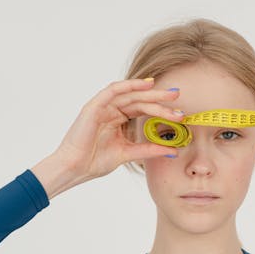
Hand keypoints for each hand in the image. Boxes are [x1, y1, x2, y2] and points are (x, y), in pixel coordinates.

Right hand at [53, 78, 183, 179]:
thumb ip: (149, 149)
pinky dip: (128, 85)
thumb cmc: (95, 161)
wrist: (75, 168)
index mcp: (118, 119)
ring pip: (130, 95)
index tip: (179, 113)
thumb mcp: (128, 153)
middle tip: (177, 97)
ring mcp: (103, 107)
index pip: (143, 110)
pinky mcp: (94, 106)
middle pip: (139, 100)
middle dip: (159, 99)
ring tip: (168, 95)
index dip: (161, 109)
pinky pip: (113, 90)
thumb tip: (173, 150)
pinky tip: (145, 85)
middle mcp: (111, 110)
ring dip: (149, 93)